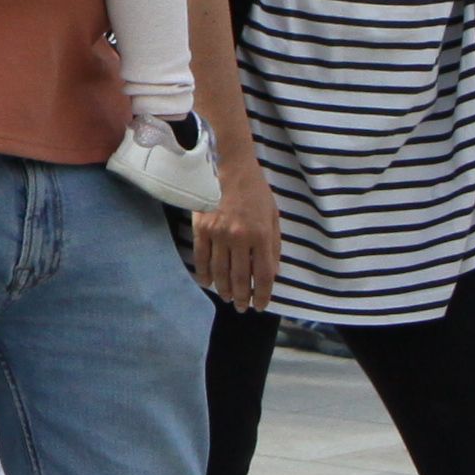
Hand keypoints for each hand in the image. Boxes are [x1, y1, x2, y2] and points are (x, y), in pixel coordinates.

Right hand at [192, 158, 277, 311]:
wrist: (230, 166)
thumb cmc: (256, 190)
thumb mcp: (274, 216)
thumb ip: (273, 246)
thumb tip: (271, 274)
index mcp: (261, 235)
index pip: (262, 275)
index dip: (261, 294)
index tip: (260, 305)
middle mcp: (239, 238)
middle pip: (239, 278)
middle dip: (242, 297)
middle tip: (242, 308)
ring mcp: (218, 234)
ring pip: (220, 272)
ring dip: (224, 290)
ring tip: (228, 299)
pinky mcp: (201, 229)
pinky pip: (201, 258)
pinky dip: (204, 274)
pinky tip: (207, 284)